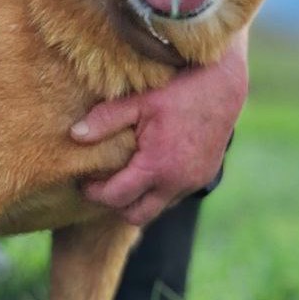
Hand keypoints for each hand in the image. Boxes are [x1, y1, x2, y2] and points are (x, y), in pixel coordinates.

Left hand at [71, 31, 248, 225]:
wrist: (224, 84)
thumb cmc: (178, 89)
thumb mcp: (139, 101)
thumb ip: (105, 119)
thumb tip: (74, 135)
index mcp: (157, 166)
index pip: (116, 197)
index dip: (94, 193)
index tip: (84, 181)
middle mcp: (178, 182)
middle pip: (136, 215)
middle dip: (115, 204)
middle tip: (101, 185)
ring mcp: (194, 182)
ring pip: (157, 208)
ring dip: (139, 199)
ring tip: (125, 176)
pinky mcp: (205, 177)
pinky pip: (174, 195)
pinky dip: (159, 190)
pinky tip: (150, 169)